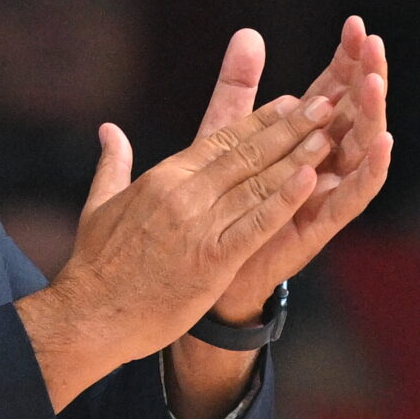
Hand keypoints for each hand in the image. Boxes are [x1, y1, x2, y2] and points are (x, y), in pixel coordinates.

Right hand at [16, 78, 329, 408]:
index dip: (260, 120)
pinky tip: (311, 181)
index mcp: (162, 178)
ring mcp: (199, 227)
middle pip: (246, 154)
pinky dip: (285, 201)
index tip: (291, 102)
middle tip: (327, 102)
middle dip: (291, 127)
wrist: (89, 316)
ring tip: (330, 134)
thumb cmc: (94, 266)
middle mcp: (184, 195)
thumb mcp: (99, 204)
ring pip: (257, 184)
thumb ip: (113, 164)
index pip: (221, 140)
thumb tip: (109, 130)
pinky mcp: (211, 261)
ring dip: (297, 157)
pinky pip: (256, 224)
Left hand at [211, 18, 393, 320]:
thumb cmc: (220, 200)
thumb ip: (239, 87)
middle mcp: (324, 162)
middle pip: (354, 112)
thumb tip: (248, 33)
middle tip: (374, 43)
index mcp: (303, 137)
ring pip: (360, 148)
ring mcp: (326, 193)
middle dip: (366, 76)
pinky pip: (353, 196)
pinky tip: (381, 142)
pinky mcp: (320, 224)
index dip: (345, 59)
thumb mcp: (225, 134)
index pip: (333, 90)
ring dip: (371, 114)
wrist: (209, 269)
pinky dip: (369, 170)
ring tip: (375, 81)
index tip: (356, 25)